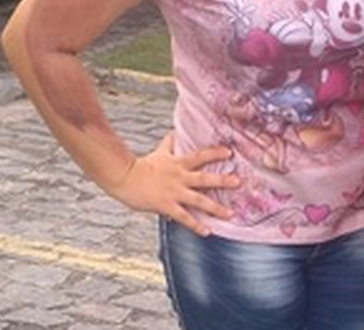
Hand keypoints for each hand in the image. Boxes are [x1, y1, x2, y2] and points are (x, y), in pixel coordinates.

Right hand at [109, 132, 241, 235]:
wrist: (124, 177)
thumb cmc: (141, 165)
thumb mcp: (159, 152)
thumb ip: (169, 143)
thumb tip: (174, 131)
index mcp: (179, 163)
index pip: (201, 156)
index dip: (216, 153)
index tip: (230, 152)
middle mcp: (180, 177)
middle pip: (205, 178)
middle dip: (223, 180)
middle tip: (239, 182)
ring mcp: (174, 192)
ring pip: (199, 200)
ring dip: (215, 207)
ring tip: (230, 214)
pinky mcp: (166, 205)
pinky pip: (184, 217)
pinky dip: (196, 225)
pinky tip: (207, 231)